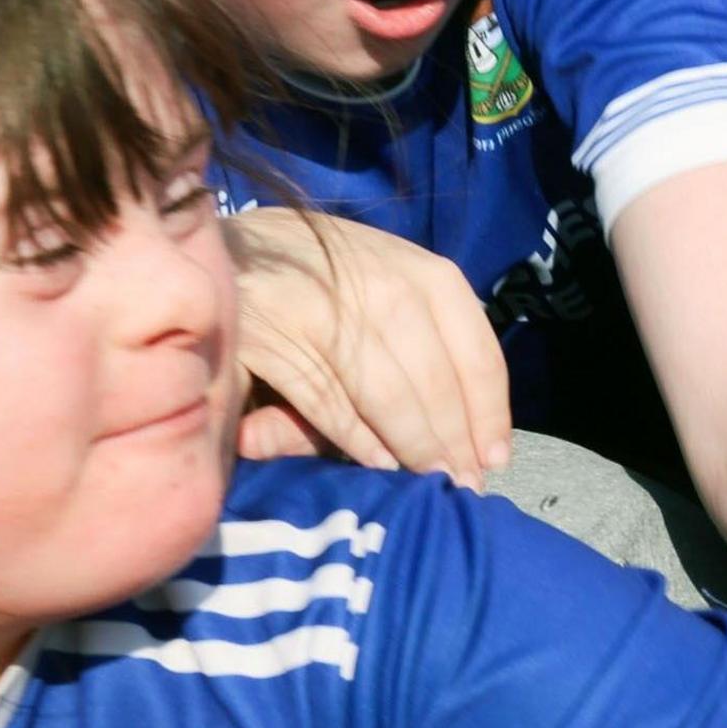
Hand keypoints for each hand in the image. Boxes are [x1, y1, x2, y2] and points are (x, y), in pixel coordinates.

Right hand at [228, 211, 511, 481]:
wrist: (231, 243)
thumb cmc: (330, 279)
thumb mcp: (387, 295)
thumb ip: (422, 358)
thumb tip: (474, 437)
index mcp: (425, 274)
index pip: (475, 351)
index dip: (488, 412)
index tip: (495, 456)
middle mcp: (383, 285)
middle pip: (434, 381)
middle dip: (452, 441)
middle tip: (465, 484)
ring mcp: (324, 307)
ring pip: (386, 393)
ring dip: (412, 445)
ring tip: (428, 480)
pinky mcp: (270, 335)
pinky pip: (327, 399)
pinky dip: (354, 436)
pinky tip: (378, 463)